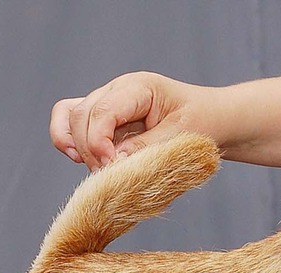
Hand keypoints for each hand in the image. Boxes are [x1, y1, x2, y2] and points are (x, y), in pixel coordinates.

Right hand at [50, 72, 209, 171]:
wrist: (213, 120)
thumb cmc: (203, 124)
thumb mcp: (180, 137)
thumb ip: (145, 148)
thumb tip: (112, 162)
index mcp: (138, 87)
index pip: (101, 111)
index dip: (98, 143)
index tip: (111, 168)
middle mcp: (117, 90)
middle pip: (81, 116)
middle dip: (90, 150)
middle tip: (111, 177)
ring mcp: (107, 102)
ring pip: (71, 118)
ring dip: (79, 148)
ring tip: (100, 171)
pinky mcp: (103, 118)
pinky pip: (70, 120)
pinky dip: (67, 139)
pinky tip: (79, 159)